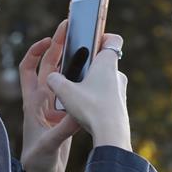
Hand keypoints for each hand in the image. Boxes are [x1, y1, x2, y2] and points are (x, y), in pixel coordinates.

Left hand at [18, 20, 80, 171]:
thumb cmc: (37, 163)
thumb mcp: (48, 146)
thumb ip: (62, 130)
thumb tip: (80, 114)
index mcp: (33, 103)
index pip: (28, 69)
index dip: (35, 52)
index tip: (48, 40)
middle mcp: (43, 101)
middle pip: (49, 66)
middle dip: (58, 46)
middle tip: (70, 28)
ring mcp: (55, 108)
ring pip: (63, 77)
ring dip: (72, 61)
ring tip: (86, 45)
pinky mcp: (66, 117)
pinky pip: (74, 92)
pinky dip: (82, 81)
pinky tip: (94, 75)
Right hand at [46, 33, 131, 150]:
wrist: (111, 135)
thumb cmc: (91, 108)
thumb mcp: (66, 93)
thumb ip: (55, 81)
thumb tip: (50, 77)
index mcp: (107, 63)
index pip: (113, 39)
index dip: (102, 36)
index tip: (90, 40)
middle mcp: (118, 74)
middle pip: (106, 60)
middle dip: (90, 63)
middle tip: (75, 69)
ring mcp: (121, 90)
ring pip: (106, 79)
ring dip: (93, 82)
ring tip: (77, 92)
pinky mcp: (120, 105)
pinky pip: (108, 95)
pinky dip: (97, 97)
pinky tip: (85, 108)